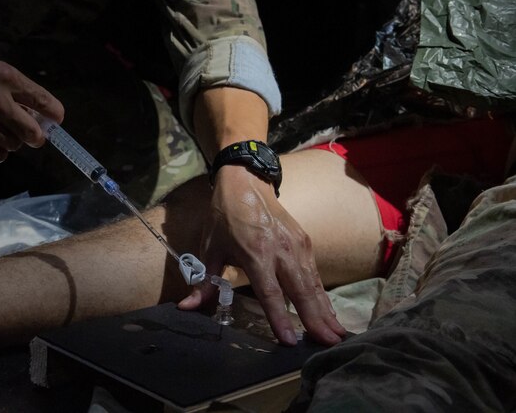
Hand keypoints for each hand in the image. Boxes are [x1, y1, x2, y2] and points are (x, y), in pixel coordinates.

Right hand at [0, 44, 63, 162]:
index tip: (57, 119)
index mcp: (4, 77)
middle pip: (31, 132)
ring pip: (13, 145)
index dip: (54, 113)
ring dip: (12, 141)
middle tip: (34, 136)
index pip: (41, 100)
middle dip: (36, 136)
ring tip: (1, 132)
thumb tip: (33, 109)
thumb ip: (10, 86)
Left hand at [178, 165, 345, 345]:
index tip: (290, 340)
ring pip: (313, 284)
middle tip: (329, 344)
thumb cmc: (225, 216)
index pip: (270, 293)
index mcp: (256, 254)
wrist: (246, 181)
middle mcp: (281, 251)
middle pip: (301, 291)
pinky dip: (323, 294)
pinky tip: (329, 312)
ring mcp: (296, 245)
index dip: (279, 318)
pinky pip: (315, 274)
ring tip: (337, 335)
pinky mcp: (305, 241)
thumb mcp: (209, 248)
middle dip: (316, 319)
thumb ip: (203, 282)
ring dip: (325, 310)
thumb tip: (186, 307)